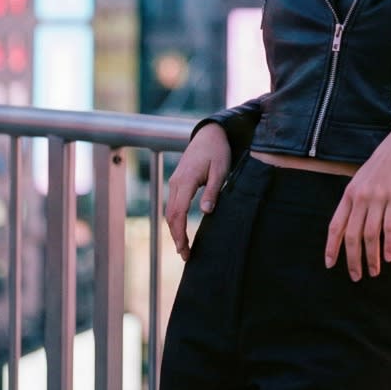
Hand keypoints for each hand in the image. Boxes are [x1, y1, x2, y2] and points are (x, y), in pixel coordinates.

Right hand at [164, 124, 231, 262]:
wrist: (210, 134)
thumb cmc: (218, 151)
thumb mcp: (220, 170)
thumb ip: (212, 191)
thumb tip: (206, 212)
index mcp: (186, 181)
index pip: (178, 213)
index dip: (179, 233)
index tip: (184, 249)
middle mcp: (176, 182)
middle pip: (170, 215)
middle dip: (176, 236)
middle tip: (185, 255)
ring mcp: (175, 181)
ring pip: (170, 211)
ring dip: (174, 229)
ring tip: (183, 247)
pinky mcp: (178, 181)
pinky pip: (173, 204)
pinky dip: (175, 219)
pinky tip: (182, 229)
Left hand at [324, 127, 390, 280]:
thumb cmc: (381, 167)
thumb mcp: (360, 182)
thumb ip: (354, 203)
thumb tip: (350, 229)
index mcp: (349, 195)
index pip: (335, 226)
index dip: (331, 247)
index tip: (330, 264)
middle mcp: (360, 198)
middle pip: (352, 235)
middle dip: (353, 259)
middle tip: (356, 276)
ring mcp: (377, 198)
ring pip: (370, 234)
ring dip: (371, 257)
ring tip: (374, 271)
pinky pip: (390, 226)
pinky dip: (389, 244)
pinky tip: (389, 257)